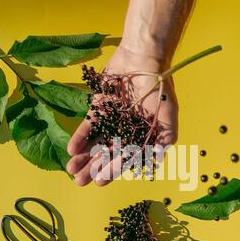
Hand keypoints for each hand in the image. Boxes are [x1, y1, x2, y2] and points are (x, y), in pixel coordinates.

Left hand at [66, 46, 178, 186]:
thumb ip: (163, 141)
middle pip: (107, 154)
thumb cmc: (160, 89)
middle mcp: (125, 132)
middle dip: (93, 168)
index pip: (125, 158)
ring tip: (71, 170)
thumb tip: (153, 165)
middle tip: (79, 181)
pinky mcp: (98, 109)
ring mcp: (111, 121)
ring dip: (84, 157)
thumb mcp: (168, 116)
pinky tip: (71, 149)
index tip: (100, 181)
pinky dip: (80, 137)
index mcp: (142, 137)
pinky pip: (88, 126)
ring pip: (95, 143)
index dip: (113, 170)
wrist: (143, 59)